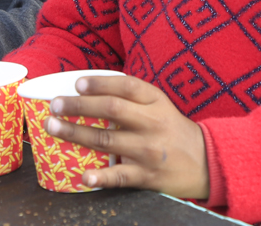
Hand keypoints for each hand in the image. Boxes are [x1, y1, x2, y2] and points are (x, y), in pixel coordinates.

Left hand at [43, 74, 209, 199]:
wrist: (206, 161)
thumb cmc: (172, 129)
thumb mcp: (159, 105)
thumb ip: (131, 97)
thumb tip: (88, 91)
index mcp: (155, 101)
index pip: (126, 86)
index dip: (100, 83)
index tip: (77, 84)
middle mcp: (152, 122)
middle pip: (111, 110)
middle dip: (79, 106)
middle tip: (56, 105)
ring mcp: (149, 150)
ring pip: (107, 140)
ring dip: (76, 133)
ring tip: (53, 127)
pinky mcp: (147, 176)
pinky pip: (120, 176)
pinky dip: (101, 177)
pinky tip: (84, 176)